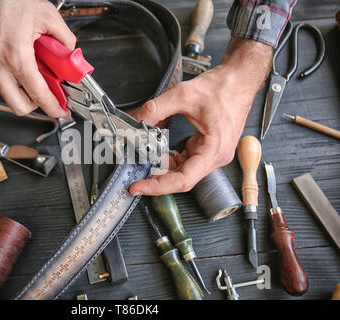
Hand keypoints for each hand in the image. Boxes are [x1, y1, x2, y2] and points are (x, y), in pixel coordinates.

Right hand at [0, 0, 74, 116]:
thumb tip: (69, 55)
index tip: (60, 111)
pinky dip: (6, 72)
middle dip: (34, 105)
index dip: (53, 107)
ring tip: (29, 67)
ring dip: (20, 87)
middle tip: (45, 94)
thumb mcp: (47, 15)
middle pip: (18, 106)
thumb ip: (64, 39)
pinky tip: (12, 55)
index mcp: (15, 56)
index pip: (38, 95)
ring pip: (5, 91)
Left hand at [129, 37, 272, 195]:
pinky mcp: (207, 148)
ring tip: (144, 163)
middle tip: (135, 178)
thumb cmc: (224, 88)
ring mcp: (212, 154)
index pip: (183, 180)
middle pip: (181, 178)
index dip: (159, 187)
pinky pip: (186, 160)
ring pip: (182, 170)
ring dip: (163, 167)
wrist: (239, 80)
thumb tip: (137, 120)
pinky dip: (170, 158)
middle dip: (157, 178)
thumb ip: (156, 109)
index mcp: (214, 150)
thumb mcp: (183, 95)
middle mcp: (215, 156)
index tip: (140, 187)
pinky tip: (158, 153)